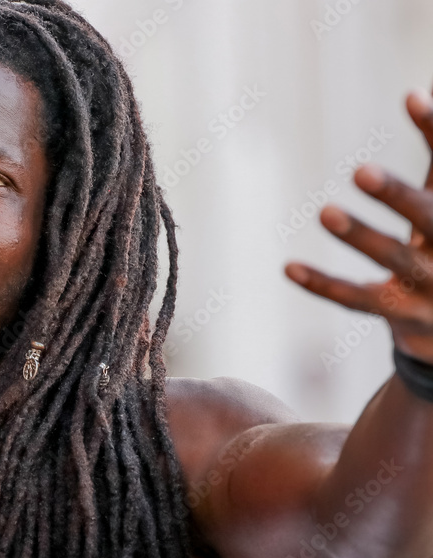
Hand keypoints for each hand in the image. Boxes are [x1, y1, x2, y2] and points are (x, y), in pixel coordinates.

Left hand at [285, 86, 432, 362]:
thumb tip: (414, 92)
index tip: (409, 97)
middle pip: (430, 219)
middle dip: (397, 196)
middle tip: (361, 171)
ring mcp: (428, 285)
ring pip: (392, 259)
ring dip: (360, 237)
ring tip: (325, 212)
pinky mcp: (401, 315)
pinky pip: (357, 300)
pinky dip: (323, 285)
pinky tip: (288, 267)